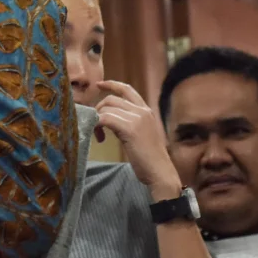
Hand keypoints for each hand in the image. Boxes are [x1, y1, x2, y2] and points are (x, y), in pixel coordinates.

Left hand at [95, 80, 182, 199]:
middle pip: (111, 99)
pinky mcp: (130, 129)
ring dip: (97, 120)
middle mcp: (142, 111)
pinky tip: (99, 138)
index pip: (127, 89)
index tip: (99, 84)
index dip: (111, 84)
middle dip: (98, 110)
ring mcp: (137, 118)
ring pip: (106, 108)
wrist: (161, 173)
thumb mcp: (140, 134)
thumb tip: (107, 117)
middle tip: (96, 127)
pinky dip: (97, 125)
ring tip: (98, 136)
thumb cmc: (149, 159)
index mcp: (146, 111)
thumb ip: (128, 122)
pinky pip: (105, 118)